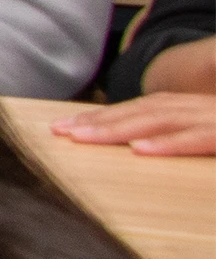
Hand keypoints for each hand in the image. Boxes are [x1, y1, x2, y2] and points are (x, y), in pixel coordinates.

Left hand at [55, 93, 215, 155]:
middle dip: (98, 120)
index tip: (65, 126)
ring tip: (83, 137)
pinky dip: (168, 143)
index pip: (139, 110)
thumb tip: (139, 147)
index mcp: (189, 108)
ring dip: (119, 128)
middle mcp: (197, 108)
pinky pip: (198, 138)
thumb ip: (179, 134)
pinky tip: (139, 150)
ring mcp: (212, 118)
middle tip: (59, 130)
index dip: (102, 116)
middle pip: (142, 112)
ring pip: (160, 121)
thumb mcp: (208, 132)